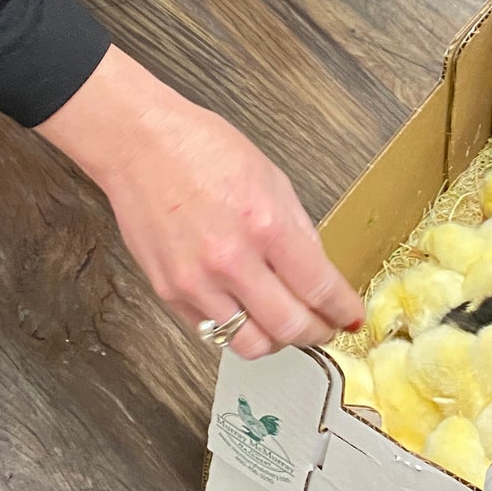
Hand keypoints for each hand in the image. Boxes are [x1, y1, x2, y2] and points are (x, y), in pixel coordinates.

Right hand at [37, 46, 363, 358]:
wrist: (141, 146)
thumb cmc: (204, 151)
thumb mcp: (271, 178)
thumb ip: (298, 230)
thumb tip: (318, 273)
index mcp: (265, 225)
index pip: (318, 288)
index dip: (342, 311)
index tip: (351, 318)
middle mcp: (231, 260)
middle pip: (289, 328)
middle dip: (317, 334)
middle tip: (325, 328)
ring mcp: (196, 282)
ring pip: (250, 344)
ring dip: (276, 340)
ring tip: (283, 325)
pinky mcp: (169, 292)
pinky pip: (213, 333)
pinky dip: (236, 329)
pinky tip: (245, 311)